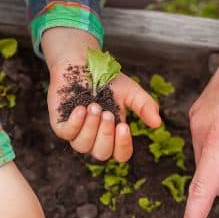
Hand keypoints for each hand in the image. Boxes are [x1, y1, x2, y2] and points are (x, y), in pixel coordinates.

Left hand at [42, 28, 160, 161]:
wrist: (84, 63)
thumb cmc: (108, 80)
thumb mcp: (130, 92)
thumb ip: (144, 106)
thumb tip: (157, 123)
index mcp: (113, 134)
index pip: (120, 154)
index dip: (123, 146)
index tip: (124, 126)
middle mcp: (95, 137)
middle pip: (101, 153)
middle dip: (105, 134)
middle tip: (107, 113)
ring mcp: (77, 132)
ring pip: (82, 146)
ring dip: (91, 127)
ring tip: (94, 106)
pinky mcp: (61, 124)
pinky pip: (65, 134)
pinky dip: (75, 123)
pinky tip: (80, 109)